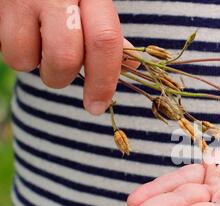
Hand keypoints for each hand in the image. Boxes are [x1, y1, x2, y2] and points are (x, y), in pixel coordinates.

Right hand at [0, 0, 134, 114]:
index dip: (104, 81)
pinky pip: (4, 48)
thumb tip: (131, 68)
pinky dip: (17, 54)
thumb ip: (108, 31)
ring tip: (40, 47)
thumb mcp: (94, 0)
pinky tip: (25, 36)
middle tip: (62, 73)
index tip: (98, 106)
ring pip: (25, 58)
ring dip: (36, 67)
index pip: (104, 41)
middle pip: (65, 57)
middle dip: (63, 79)